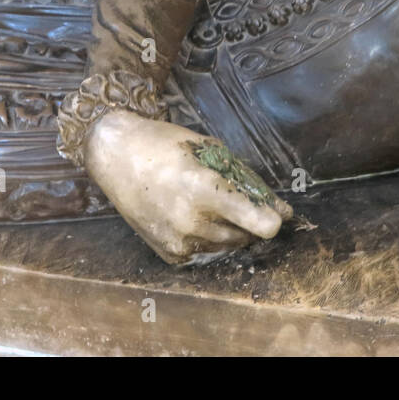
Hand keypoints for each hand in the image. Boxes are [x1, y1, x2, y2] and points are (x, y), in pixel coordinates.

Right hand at [81, 109, 292, 264]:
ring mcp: (179, 241)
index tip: (277, 213)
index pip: (260, 224)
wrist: (116, 157)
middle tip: (235, 198)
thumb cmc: (166, 145)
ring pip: (228, 245)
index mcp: (205, 190)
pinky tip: (193, 214)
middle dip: (250, 220)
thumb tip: (282, 212)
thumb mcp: (210, 152)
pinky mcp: (169, 254)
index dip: (273, 219)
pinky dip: (208, 237)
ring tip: (210, 203)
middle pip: (247, 235)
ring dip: (230, 229)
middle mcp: (192, 221)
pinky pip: (205, 251)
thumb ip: (246, 182)